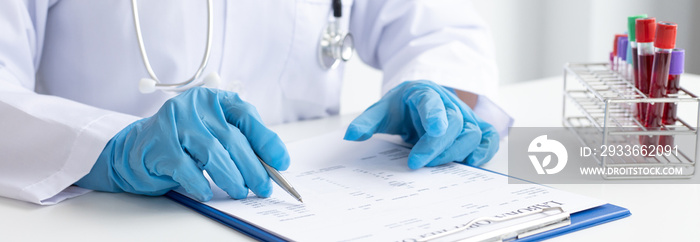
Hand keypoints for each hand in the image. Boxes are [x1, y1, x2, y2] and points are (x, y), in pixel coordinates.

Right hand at [75, 87, 289, 201]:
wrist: (136, 148)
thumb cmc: (183, 141)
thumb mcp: (213, 132)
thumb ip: (239, 141)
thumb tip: (271, 164)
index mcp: (213, 99)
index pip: (246, 115)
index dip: (266, 140)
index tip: (280, 162)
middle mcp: (194, 106)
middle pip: (232, 138)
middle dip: (253, 167)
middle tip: (263, 186)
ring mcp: (175, 124)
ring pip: (213, 153)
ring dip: (231, 177)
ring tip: (239, 191)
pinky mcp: (159, 145)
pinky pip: (186, 168)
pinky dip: (200, 184)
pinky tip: (207, 193)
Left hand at [344, 80, 498, 168]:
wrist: (419, 100)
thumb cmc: (403, 106)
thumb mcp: (382, 110)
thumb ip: (367, 122)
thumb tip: (351, 135)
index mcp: (426, 94)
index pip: (434, 104)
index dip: (436, 117)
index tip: (433, 131)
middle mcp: (450, 104)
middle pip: (454, 124)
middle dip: (437, 146)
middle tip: (416, 162)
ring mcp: (464, 116)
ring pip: (472, 133)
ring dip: (457, 151)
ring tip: (436, 165)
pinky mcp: (474, 129)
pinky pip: (487, 138)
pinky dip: (485, 150)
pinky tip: (472, 162)